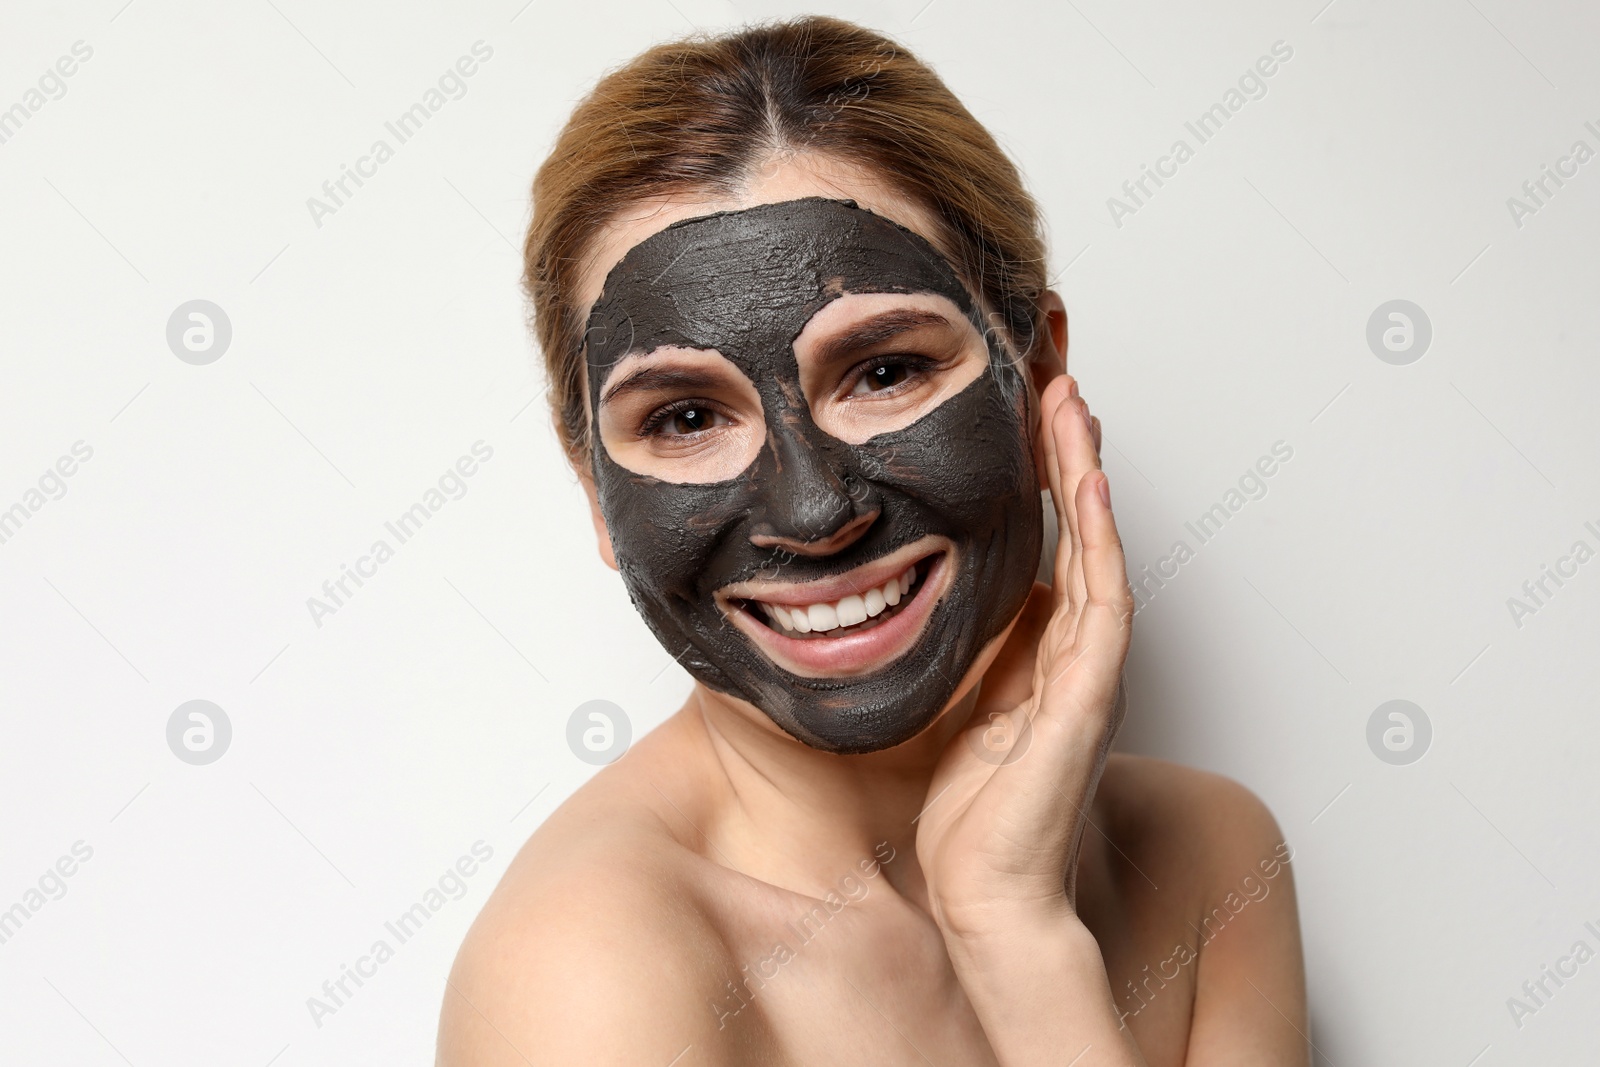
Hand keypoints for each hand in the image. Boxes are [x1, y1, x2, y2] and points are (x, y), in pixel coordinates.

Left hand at [915, 373, 1132, 935]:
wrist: (986, 896)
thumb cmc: (971, 815)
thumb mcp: (961, 704)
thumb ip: (975, 650)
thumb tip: (946, 591)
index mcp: (1046, 650)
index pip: (1051, 537)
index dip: (1042, 469)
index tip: (1023, 402)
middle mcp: (1078, 652)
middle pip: (1083, 528)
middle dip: (1070, 449)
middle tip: (1054, 373)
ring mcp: (1091, 673)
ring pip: (1099, 550)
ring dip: (1087, 475)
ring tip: (1071, 402)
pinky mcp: (1089, 699)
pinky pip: (1103, 606)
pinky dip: (1098, 544)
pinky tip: (1088, 488)